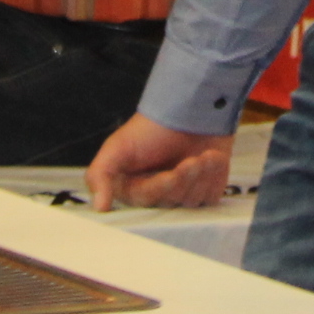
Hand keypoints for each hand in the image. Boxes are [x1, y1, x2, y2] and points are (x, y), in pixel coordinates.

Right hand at [85, 113, 234, 212]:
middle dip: (183, 178)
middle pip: (171, 200)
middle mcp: (159, 192)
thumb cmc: (151, 126)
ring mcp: (184, 191)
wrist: (191, 106)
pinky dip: (215, 175)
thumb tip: (98, 207)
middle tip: (191, 160)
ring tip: (205, 155)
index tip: (170, 174)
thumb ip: (100, 175)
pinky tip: (213, 156)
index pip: (147, 199)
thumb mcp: (118, 146)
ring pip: (192, 200)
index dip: (160, 186)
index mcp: (134, 187)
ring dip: (201, 174)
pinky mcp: (207, 188)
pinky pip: (212, 196)